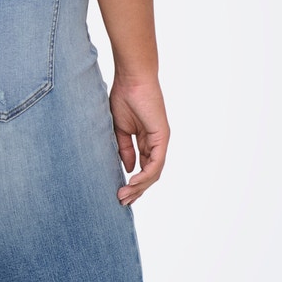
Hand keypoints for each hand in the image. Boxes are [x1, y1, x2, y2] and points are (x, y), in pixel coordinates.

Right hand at [108, 74, 170, 205]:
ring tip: (125, 195)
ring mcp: (160, 140)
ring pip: (154, 172)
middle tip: (122, 201)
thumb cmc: (124, 97)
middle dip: (136, 190)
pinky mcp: (162, 137)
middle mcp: (155, 143)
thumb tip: (128, 168)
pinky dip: (145, 175)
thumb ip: (124, 149)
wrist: (131, 79)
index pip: (143, 168)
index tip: (119, 193)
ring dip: (139, 186)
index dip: (133, 183)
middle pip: (150, 174)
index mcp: (146, 141)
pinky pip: (156, 162)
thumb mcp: (119, 130)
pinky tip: (133, 182)